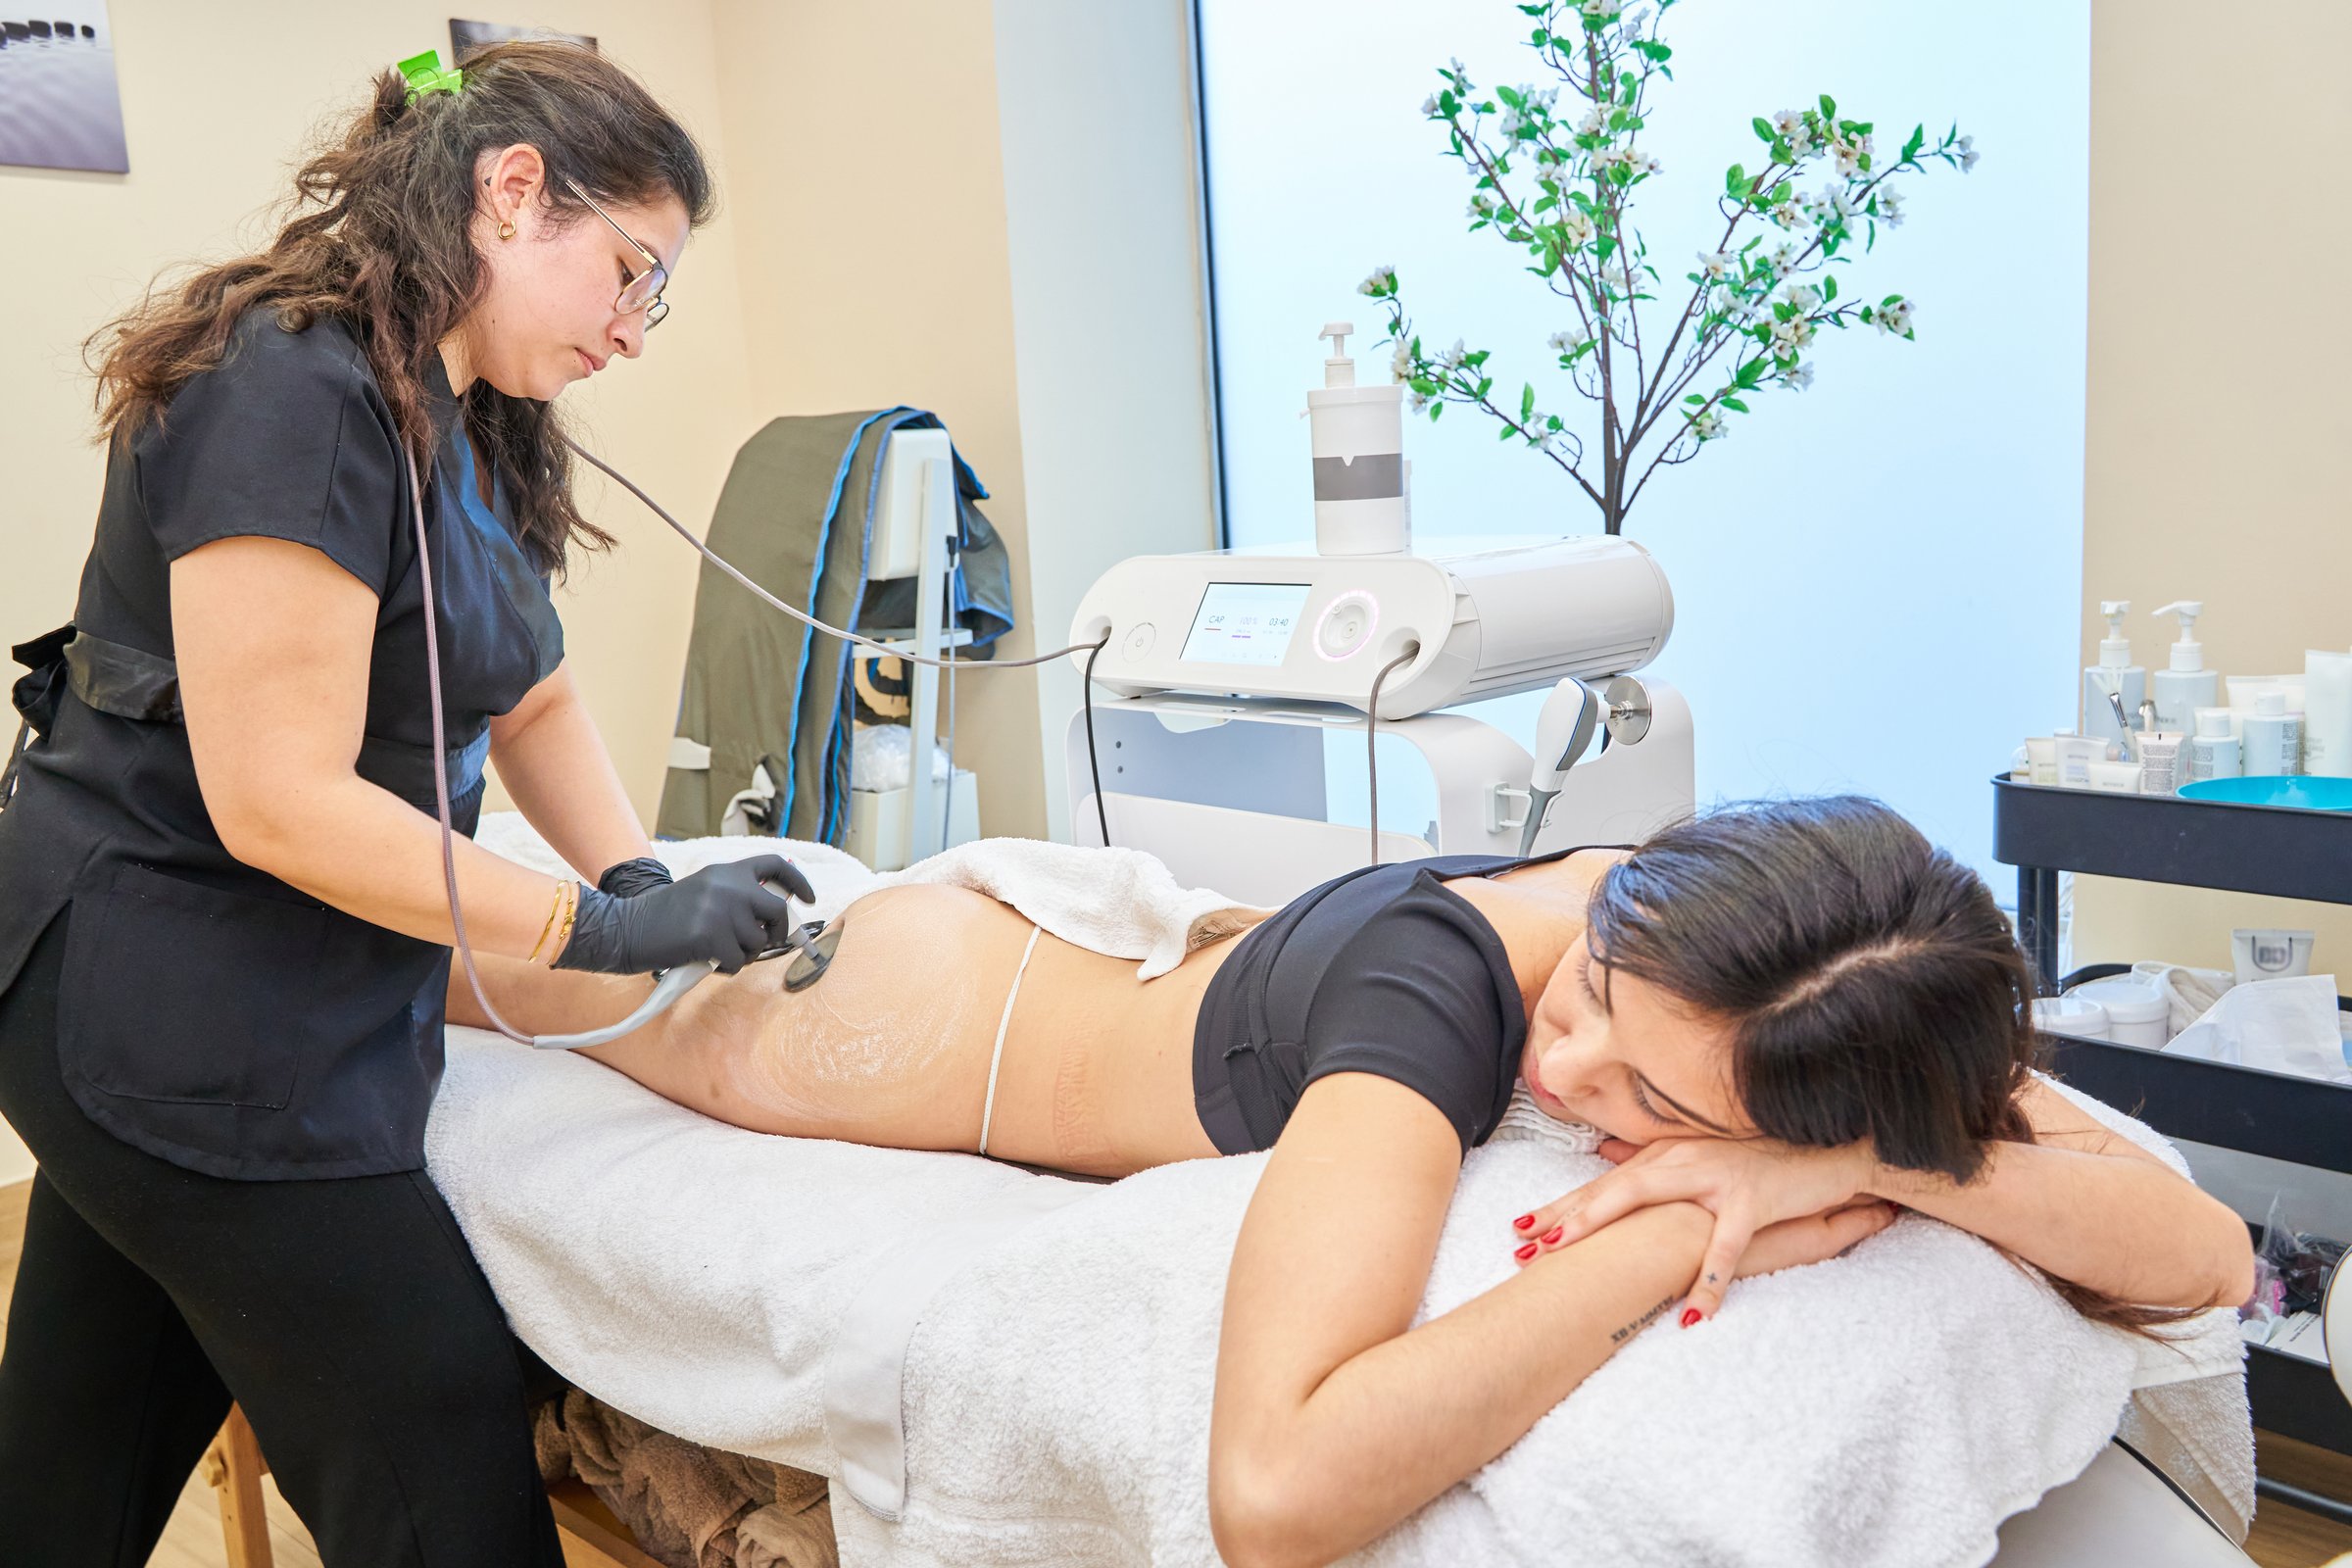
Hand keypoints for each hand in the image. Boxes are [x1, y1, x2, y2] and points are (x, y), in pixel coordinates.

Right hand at [554, 854, 813, 975]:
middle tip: (765, 943)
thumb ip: (736, 896)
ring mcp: (720, 909)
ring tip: (717, 950)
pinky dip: (725, 967)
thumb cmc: (665, 918)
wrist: (627, 927)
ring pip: (758, 942)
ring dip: (743, 953)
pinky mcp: (711, 935)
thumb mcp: (704, 893)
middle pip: (779, 911)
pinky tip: (705, 960)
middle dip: (779, 933)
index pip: (775, 865)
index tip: (808, 899)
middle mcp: (728, 885)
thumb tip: (776, 918)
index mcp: (727, 871)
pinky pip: (738, 961)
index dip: (798, 881)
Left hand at [1509, 1135, 1880, 1321]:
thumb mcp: (1702, 1156)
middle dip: (1564, 1216)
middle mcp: (1682, 1160)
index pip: (1605, 1184)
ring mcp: (1715, 1177)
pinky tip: (1693, 1315)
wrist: (1831, 1149)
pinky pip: (1725, 1247)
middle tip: (1525, 1246)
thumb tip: (1605, 1157)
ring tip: (1573, 1259)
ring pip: (1649, 1200)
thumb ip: (1654, 1161)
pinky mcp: (1754, 1200)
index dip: (1562, 1206)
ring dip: (1605, 1227)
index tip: (1520, 1229)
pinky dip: (1708, 1281)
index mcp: (1669, 1155)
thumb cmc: (1763, 1159)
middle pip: (1610, 1188)